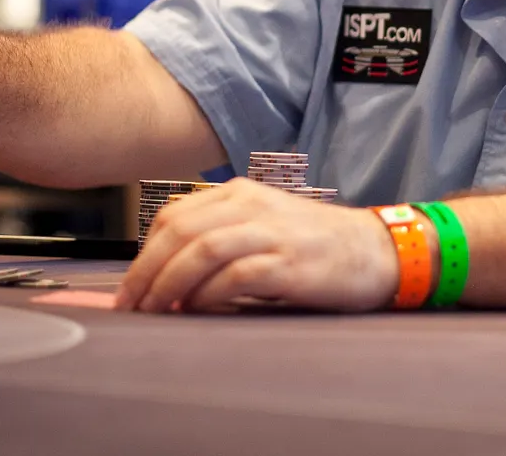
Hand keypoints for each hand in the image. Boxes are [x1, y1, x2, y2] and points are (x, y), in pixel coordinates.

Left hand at [115, 178, 398, 313]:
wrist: (375, 250)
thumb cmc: (315, 246)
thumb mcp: (263, 227)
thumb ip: (221, 240)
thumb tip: (167, 279)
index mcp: (240, 193)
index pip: (174, 216)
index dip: (144, 253)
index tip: (131, 288)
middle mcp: (251, 205)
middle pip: (180, 231)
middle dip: (145, 271)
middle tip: (129, 307)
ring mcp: (271, 231)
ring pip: (201, 249)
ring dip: (168, 283)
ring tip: (155, 311)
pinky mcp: (290, 263)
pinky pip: (236, 275)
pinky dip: (209, 295)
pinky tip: (199, 311)